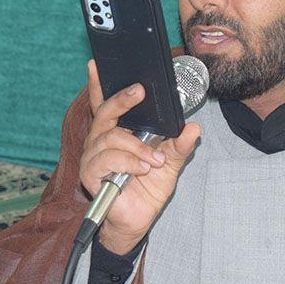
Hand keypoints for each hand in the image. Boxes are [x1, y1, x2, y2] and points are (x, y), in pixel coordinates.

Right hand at [79, 60, 200, 254]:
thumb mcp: (171, 163)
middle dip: (123, 98)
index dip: (97, 83)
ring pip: (110, 136)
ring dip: (136, 147)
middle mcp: (102, 140)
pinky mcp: (91, 174)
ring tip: (155, 160)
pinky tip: (141, 169)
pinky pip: (106, 158)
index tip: (97, 64)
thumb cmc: (148, 188)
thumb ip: (179, 145)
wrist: (138, 220)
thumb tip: (193, 128)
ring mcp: (94, 156)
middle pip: (105, 111)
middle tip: (139, 91)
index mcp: (118, 131)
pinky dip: (128, 162)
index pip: (104, 102)